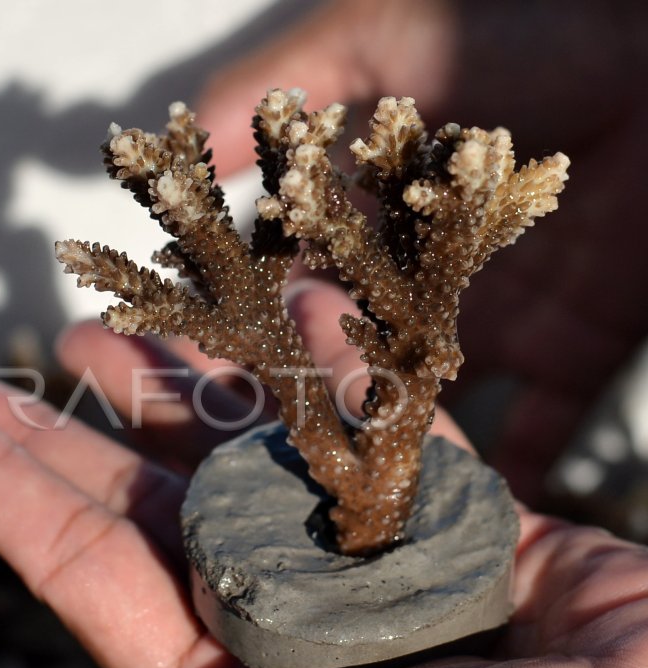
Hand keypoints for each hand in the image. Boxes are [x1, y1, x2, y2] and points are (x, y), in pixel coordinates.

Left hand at [0, 279, 647, 667]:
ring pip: (253, 446)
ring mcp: (363, 560)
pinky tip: (296, 298)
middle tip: (3, 357)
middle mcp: (281, 614)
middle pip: (148, 496)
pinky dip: (345, 366)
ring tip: (112, 320)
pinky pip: (385, 426)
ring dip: (189, 378)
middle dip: (71, 428)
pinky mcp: (452, 518)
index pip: (81, 566)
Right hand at [197, 0, 647, 502]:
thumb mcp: (383, 39)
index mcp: (379, 223)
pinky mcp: (573, 351)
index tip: (192, 366)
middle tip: (244, 456)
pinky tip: (465, 522)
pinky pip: (542, 431)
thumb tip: (190, 125)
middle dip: (299, 408)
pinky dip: (514, 478)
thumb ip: (288, 82)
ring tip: (335, 507)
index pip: (294, 287)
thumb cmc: (529, 30)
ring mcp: (499, 325)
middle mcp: (426, 286)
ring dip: (389, 456)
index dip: (242, 324)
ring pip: (429, 413)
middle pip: (351, 365)